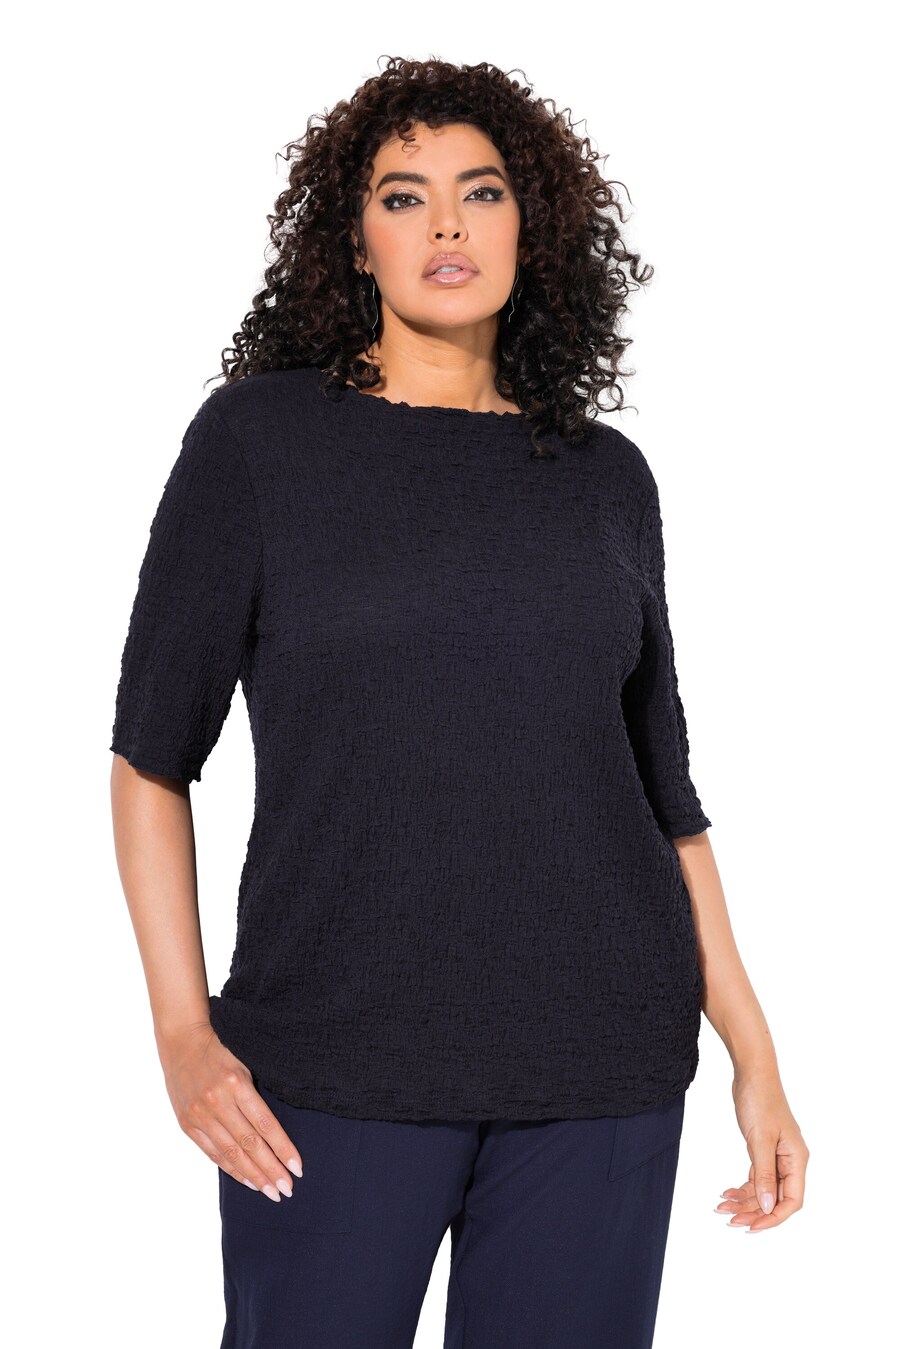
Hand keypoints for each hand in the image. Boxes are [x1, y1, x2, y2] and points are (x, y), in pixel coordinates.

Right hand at [157, 1021, 303, 1202]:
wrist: (182, 1039)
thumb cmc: (221, 1047)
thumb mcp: (245, 1060)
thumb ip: (258, 1091)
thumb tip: (281, 1128)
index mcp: (236, 1083)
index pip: (265, 1125)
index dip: (283, 1148)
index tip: (298, 1168)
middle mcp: (217, 1101)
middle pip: (250, 1144)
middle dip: (271, 1170)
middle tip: (288, 1189)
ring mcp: (200, 1114)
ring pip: (232, 1153)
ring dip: (254, 1176)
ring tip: (271, 1192)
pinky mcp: (188, 1123)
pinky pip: (213, 1152)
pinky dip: (231, 1168)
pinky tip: (247, 1180)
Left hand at [714, 1067, 807, 1232]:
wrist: (752, 1073)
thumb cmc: (760, 1101)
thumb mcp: (760, 1140)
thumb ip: (765, 1174)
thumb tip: (768, 1207)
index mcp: (797, 1159)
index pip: (792, 1200)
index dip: (774, 1217)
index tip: (752, 1227)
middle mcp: (790, 1160)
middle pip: (776, 1198)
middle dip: (755, 1211)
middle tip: (730, 1220)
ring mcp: (777, 1155)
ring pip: (764, 1189)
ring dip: (745, 1200)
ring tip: (722, 1208)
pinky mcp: (764, 1149)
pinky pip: (757, 1176)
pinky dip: (743, 1186)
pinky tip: (727, 1192)